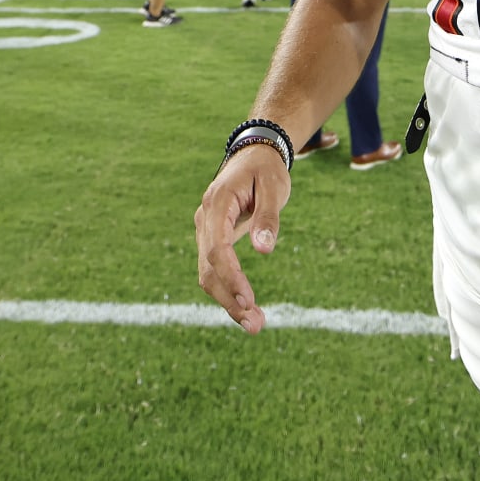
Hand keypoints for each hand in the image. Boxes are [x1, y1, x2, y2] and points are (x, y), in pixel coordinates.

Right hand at [195, 144, 291, 334]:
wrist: (254, 155)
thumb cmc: (266, 170)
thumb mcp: (274, 188)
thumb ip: (268, 218)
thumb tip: (264, 249)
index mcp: (217, 205)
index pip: (218, 249)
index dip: (231, 277)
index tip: (249, 300)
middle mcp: (205, 220)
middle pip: (208, 268)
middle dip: (230, 299)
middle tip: (256, 325)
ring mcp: (205, 230)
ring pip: (208, 273)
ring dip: (228, 301)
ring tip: (255, 324)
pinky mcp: (212, 239)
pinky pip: (214, 269)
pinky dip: (227, 290)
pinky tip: (245, 308)